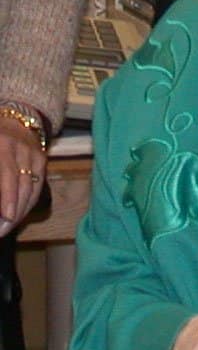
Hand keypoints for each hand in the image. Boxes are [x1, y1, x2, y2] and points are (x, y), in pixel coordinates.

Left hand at [0, 118, 46, 236]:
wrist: (13, 117)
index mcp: (1, 145)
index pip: (7, 174)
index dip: (7, 198)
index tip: (5, 218)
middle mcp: (20, 148)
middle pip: (22, 185)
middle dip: (14, 211)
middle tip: (3, 231)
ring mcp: (34, 153)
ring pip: (32, 188)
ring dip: (21, 211)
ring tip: (9, 227)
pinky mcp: (42, 159)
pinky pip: (38, 185)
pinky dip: (29, 202)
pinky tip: (19, 214)